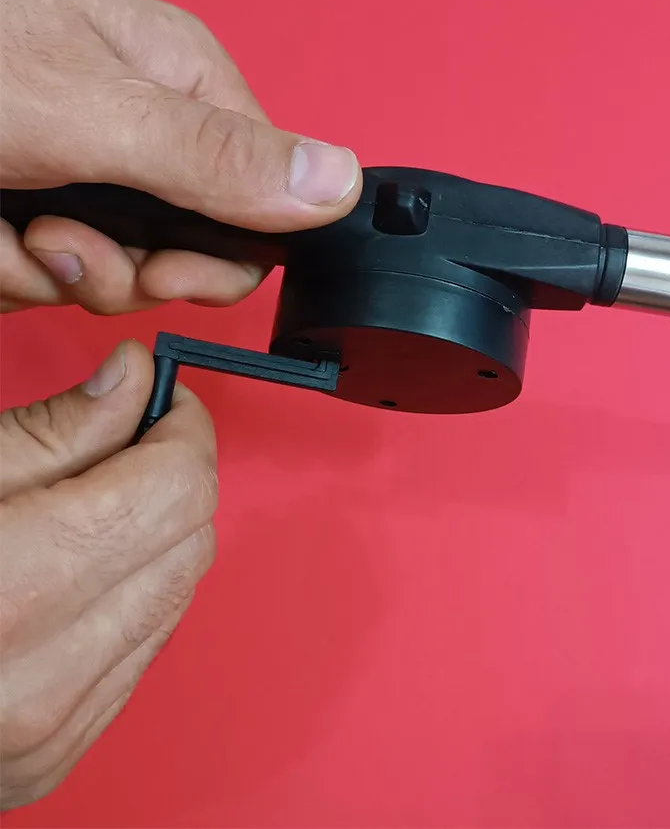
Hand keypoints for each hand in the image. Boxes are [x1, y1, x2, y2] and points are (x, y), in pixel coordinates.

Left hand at [0, 0, 361, 314]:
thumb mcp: (89, 109)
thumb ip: (216, 157)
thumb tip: (341, 182)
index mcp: (183, 91)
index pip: (261, 208)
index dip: (220, 257)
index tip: (165, 267)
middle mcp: (141, 135)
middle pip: (188, 253)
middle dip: (122, 268)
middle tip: (66, 239)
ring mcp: (79, 173)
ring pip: (109, 274)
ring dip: (50, 271)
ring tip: (3, 222)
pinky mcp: (24, 203)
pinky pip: (44, 274)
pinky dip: (7, 270)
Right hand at [0, 341, 217, 809]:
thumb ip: (51, 431)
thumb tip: (133, 379)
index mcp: (6, 592)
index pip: (174, 491)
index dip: (181, 432)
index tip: (163, 404)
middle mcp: (38, 682)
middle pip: (189, 541)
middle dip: (171, 479)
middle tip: (123, 446)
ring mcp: (50, 730)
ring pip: (177, 593)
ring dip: (153, 538)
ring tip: (84, 511)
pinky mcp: (54, 754)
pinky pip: (143, 646)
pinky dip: (129, 595)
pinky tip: (72, 575)